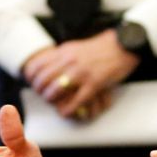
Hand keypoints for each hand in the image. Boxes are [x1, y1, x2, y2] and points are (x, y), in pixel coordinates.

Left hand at [23, 30, 139, 118]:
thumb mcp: (77, 47)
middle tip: (44, 96)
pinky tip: (66, 112)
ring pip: (55, 91)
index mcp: (64, 51)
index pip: (37, 65)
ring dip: (51, 100)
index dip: (31, 77)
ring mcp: (81, 73)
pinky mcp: (94, 84)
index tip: (33, 83)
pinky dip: (68, 109)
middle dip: (40, 91)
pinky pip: (76, 101)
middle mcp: (69, 61)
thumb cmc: (102, 47)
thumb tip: (49, 65)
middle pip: (43, 80)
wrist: (124, 44)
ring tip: (54, 103)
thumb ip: (63, 56)